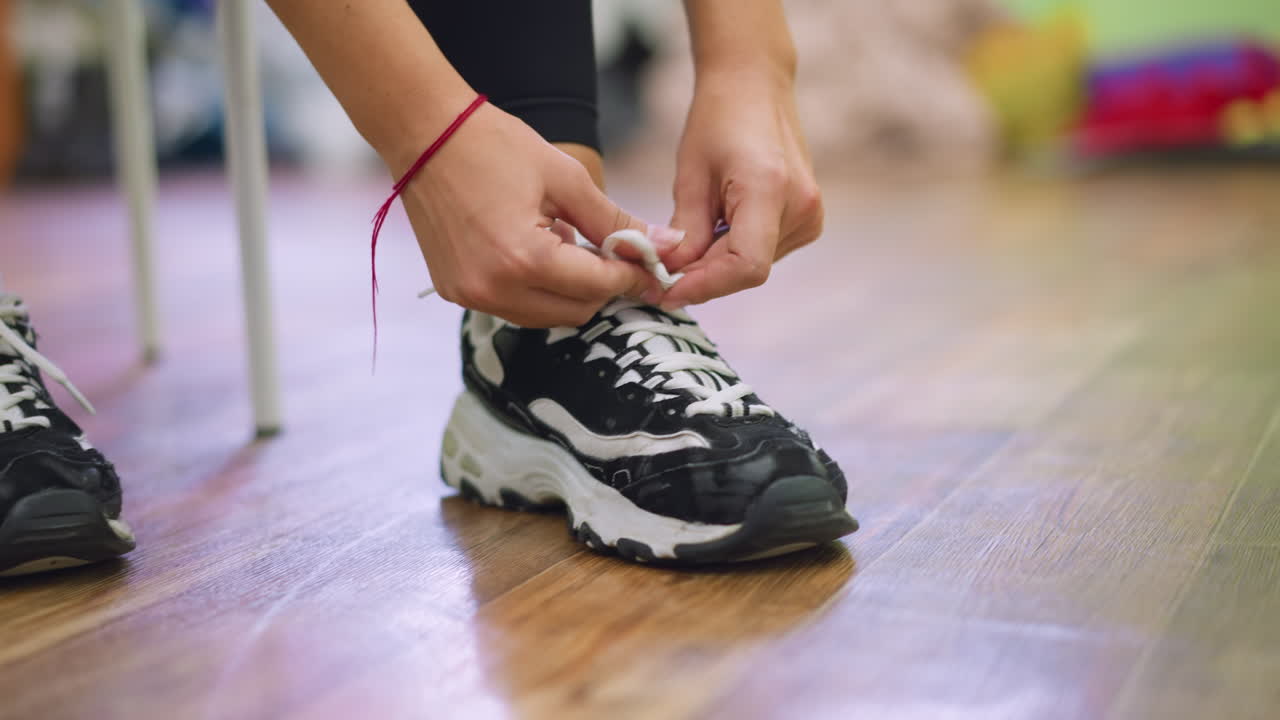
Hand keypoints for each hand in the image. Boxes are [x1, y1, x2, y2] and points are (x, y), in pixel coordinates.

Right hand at [394, 103, 660, 326]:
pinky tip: (532, 248)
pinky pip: (513, 306)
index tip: (652, 263)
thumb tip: (668, 246)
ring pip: (545, 315)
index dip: (632, 276)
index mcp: (525, 259)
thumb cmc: (495, 146)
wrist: (424, 135)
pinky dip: (535, 288)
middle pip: (575, 311)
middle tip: (609, 249)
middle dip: (601, 285)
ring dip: (568, 289)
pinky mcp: (455, 292)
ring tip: (563, 241)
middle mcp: (494, 289)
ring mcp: (470, 296)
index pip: (598, 286)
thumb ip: (616, 221)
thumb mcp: (566, 179)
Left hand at [660, 71, 823, 307]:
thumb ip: (685, 232)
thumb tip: (671, 277)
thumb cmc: (718, 119)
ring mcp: (810, 215)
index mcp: (770, 189)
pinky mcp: (809, 219)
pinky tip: (717, 227)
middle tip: (661, 275)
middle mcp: (800, 206)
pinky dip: (734, 252)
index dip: (705, 287)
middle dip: (702, 277)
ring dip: (717, 264)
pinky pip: (765, 252)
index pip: (746, 267)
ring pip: (754, 265)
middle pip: (747, 270)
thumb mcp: (690, 175)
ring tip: (690, 238)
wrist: (754, 86)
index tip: (667, 291)